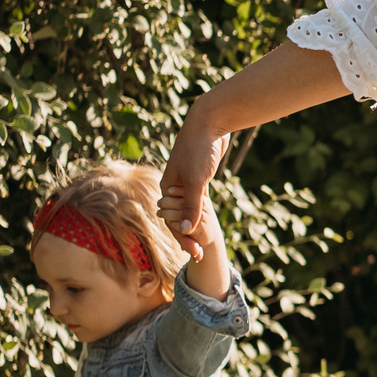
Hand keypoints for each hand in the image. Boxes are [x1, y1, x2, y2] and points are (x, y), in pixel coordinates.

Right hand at [157, 111, 228, 262]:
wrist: (209, 122)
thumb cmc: (199, 150)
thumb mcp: (196, 181)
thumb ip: (191, 206)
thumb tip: (185, 229)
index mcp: (167, 187)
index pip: (171, 220)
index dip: (183, 239)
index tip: (196, 254)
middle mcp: (174, 185)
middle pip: (178, 217)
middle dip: (187, 236)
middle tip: (199, 254)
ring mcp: (186, 180)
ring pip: (188, 208)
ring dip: (194, 225)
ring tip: (201, 243)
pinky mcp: (199, 174)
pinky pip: (197, 199)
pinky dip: (200, 211)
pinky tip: (205, 223)